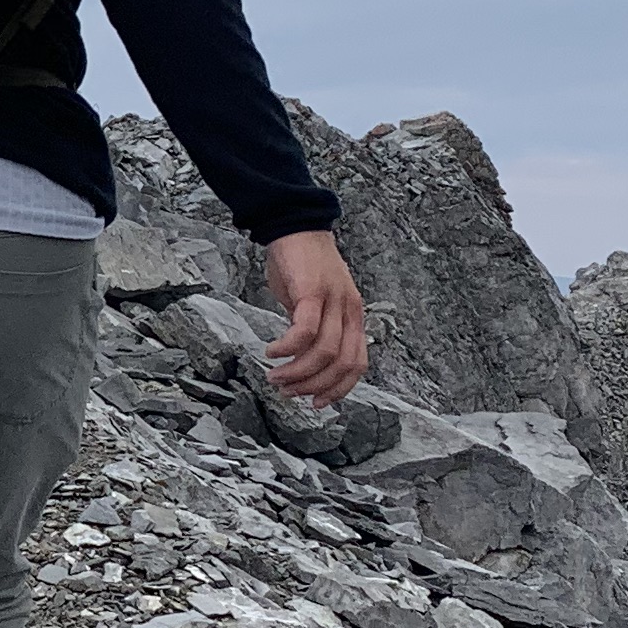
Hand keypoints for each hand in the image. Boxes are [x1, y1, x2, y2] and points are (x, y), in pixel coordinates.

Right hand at [263, 232, 367, 405]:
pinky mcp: (311, 291)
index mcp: (354, 316)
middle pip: (341, 364)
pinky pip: (304, 330)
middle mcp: (349, 310)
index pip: (357, 364)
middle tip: (288, 391)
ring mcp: (333, 300)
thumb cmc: (302, 265)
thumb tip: (302, 362)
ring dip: (296, 372)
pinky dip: (287, 348)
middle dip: (313, 386)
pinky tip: (271, 351)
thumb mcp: (317, 303)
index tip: (316, 402)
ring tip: (275, 375)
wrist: (295, 225)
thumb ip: (316, 330)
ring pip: (323, 352)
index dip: (338, 389)